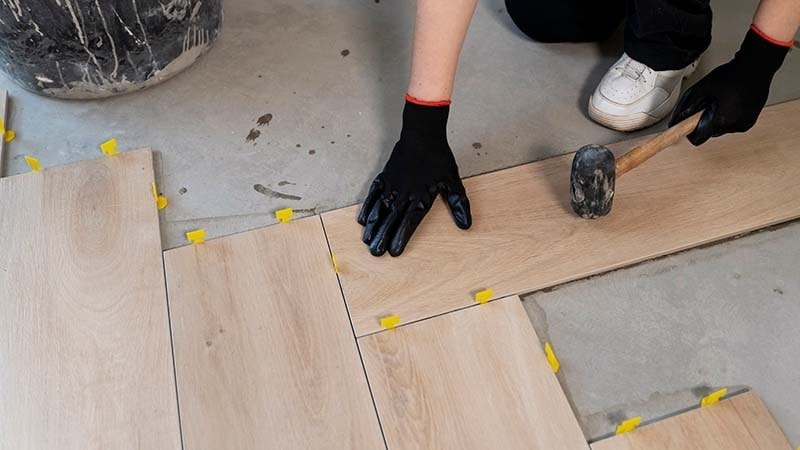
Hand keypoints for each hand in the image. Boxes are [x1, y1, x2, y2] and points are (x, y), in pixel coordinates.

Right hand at [358, 100, 470, 256]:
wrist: (423, 136)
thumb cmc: (439, 159)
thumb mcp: (453, 182)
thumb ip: (458, 205)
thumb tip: (466, 225)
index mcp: (421, 198)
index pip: (409, 223)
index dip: (401, 237)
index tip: (394, 252)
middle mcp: (404, 195)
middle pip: (391, 220)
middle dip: (383, 237)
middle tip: (375, 253)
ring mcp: (392, 186)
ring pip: (380, 210)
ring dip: (373, 227)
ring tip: (367, 241)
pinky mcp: (385, 177)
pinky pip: (373, 195)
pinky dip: (368, 208)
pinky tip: (363, 220)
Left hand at [670, 28, 789, 145]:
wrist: (756, 65)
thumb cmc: (733, 74)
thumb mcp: (703, 87)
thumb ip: (688, 104)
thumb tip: (677, 117)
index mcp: (723, 120)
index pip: (699, 138)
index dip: (690, 130)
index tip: (688, 122)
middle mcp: (736, 126)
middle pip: (711, 132)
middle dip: (706, 120)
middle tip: (708, 103)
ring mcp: (745, 123)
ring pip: (722, 128)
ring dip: (717, 118)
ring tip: (721, 100)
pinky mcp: (751, 119)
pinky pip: (733, 123)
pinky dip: (729, 116)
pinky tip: (730, 101)